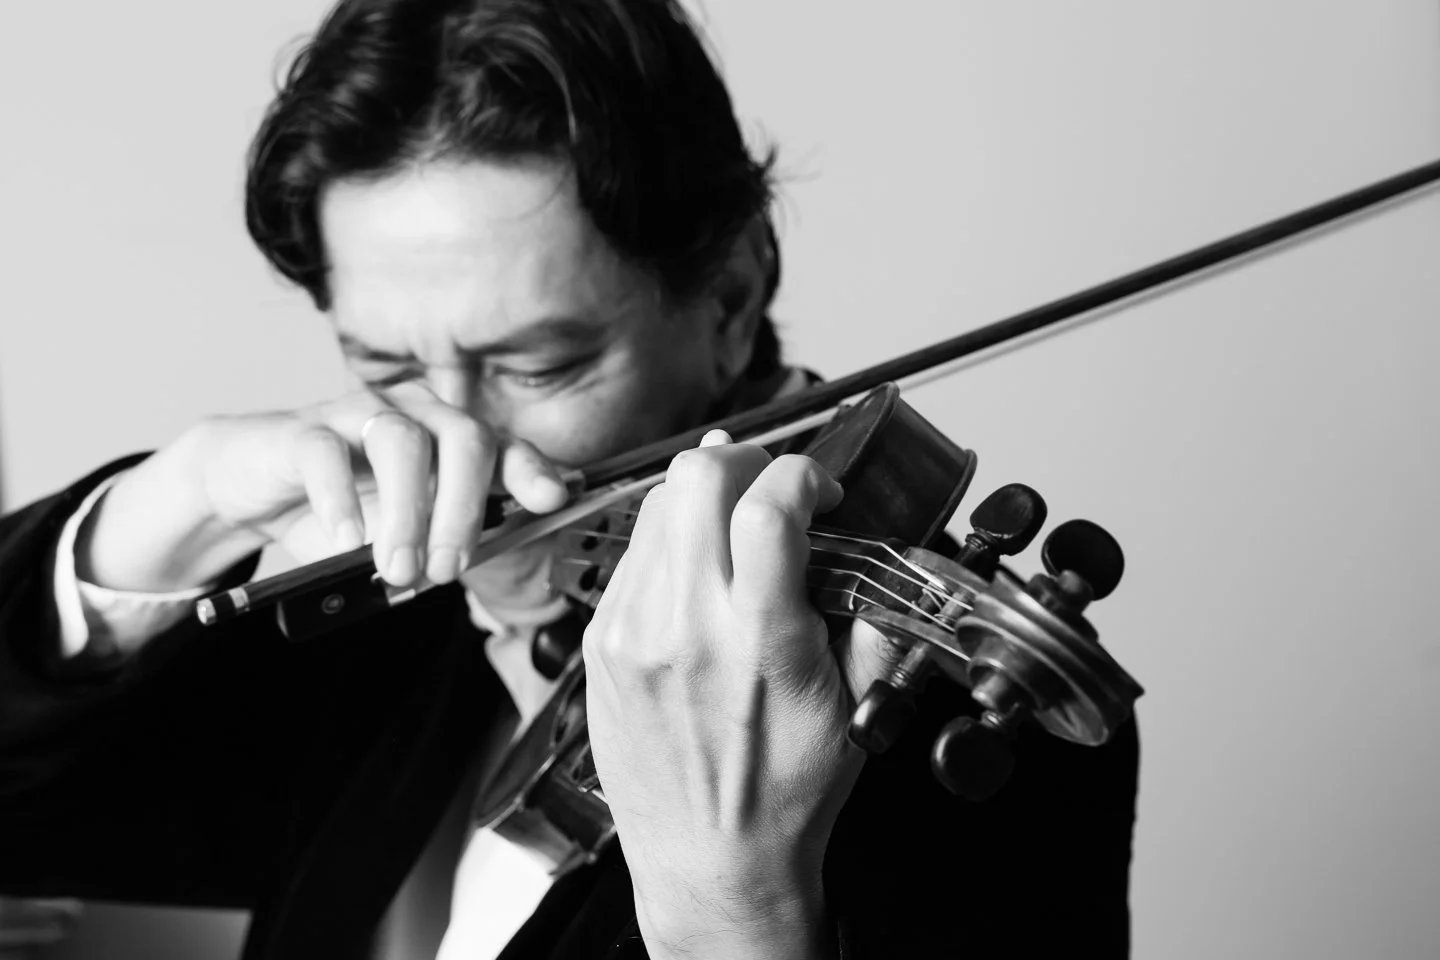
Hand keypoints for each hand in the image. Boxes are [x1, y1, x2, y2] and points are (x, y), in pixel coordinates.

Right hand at [78, 382, 568, 593]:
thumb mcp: (399, 538)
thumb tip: (463, 565)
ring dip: (406, 513)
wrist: (253, 490)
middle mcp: (415, 416)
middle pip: (463, 437)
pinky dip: (340, 500)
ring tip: (397, 567)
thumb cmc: (339, 513)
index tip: (551, 499)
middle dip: (464, 507)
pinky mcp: (303, 429)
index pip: (504, 447)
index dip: (531, 470)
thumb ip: (436, 545)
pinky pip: (327, 452)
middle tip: (449, 567)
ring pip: (401, 442)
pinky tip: (345, 540)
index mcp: (449, 440)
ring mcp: (359, 415)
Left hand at [582, 430, 894, 958]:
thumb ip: (870, 617)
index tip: (818, 490)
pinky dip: (669, 543)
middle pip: (696, 476)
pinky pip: (632, 554)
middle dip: (747, 462)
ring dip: (703, 498)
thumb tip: (869, 549)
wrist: (709, 860)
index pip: (767, 505)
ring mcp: (631, 630)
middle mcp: (684, 626)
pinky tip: (695, 575)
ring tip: (732, 531)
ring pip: (656, 504)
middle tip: (770, 490)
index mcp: (758, 641)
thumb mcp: (855, 708)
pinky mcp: (601, 642)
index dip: (802, 473)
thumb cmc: (780, 795)